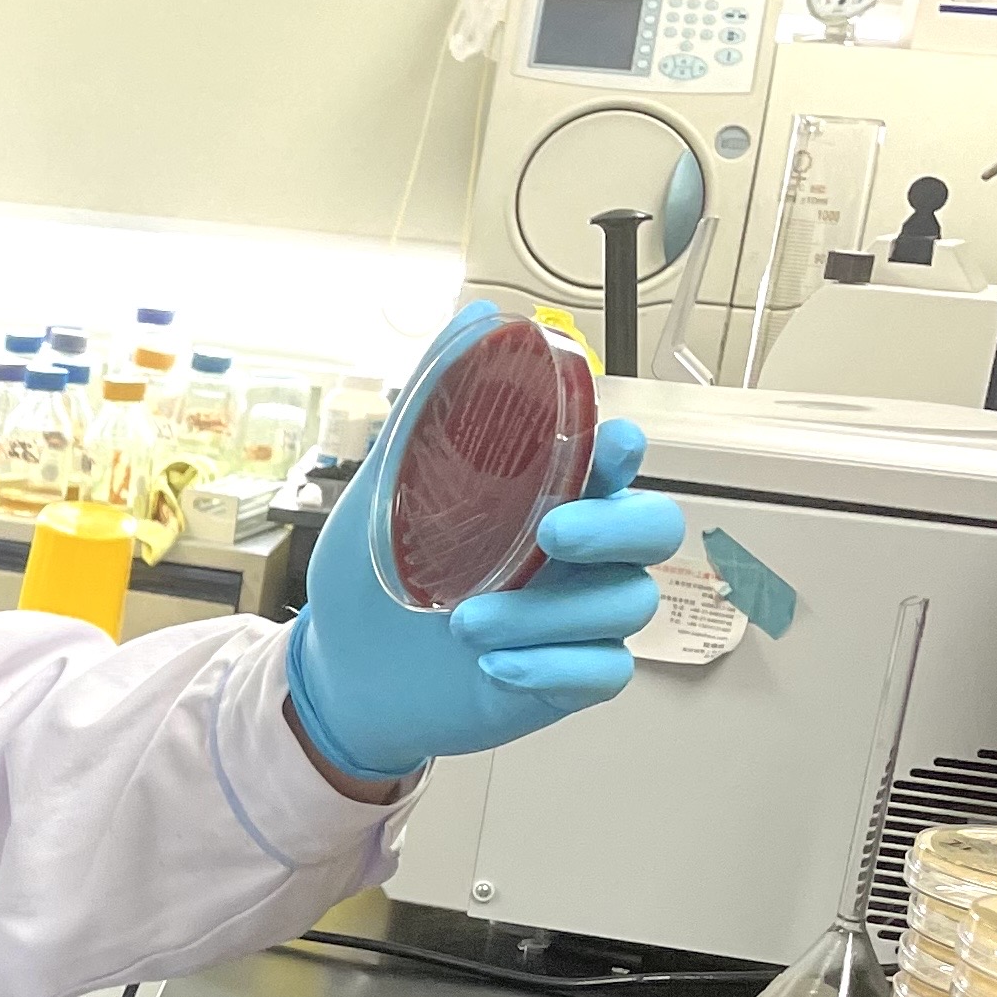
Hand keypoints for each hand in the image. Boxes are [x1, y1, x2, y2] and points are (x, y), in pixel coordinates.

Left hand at [286, 307, 684, 782]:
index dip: (626, 454)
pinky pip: (602, 672)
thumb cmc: (374, 579)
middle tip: (553, 534)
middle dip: (617, 528)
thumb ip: (432, 402)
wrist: (341, 669)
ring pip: (624, 605)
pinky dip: (553, 667)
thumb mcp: (385, 486)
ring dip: (547, 613)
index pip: (613, 467)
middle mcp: (576, 557)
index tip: (613, 444)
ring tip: (465, 621)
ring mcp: (576, 619)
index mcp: (545, 499)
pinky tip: (496, 663)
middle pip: (655, 530)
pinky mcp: (565, 678)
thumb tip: (475, 317)